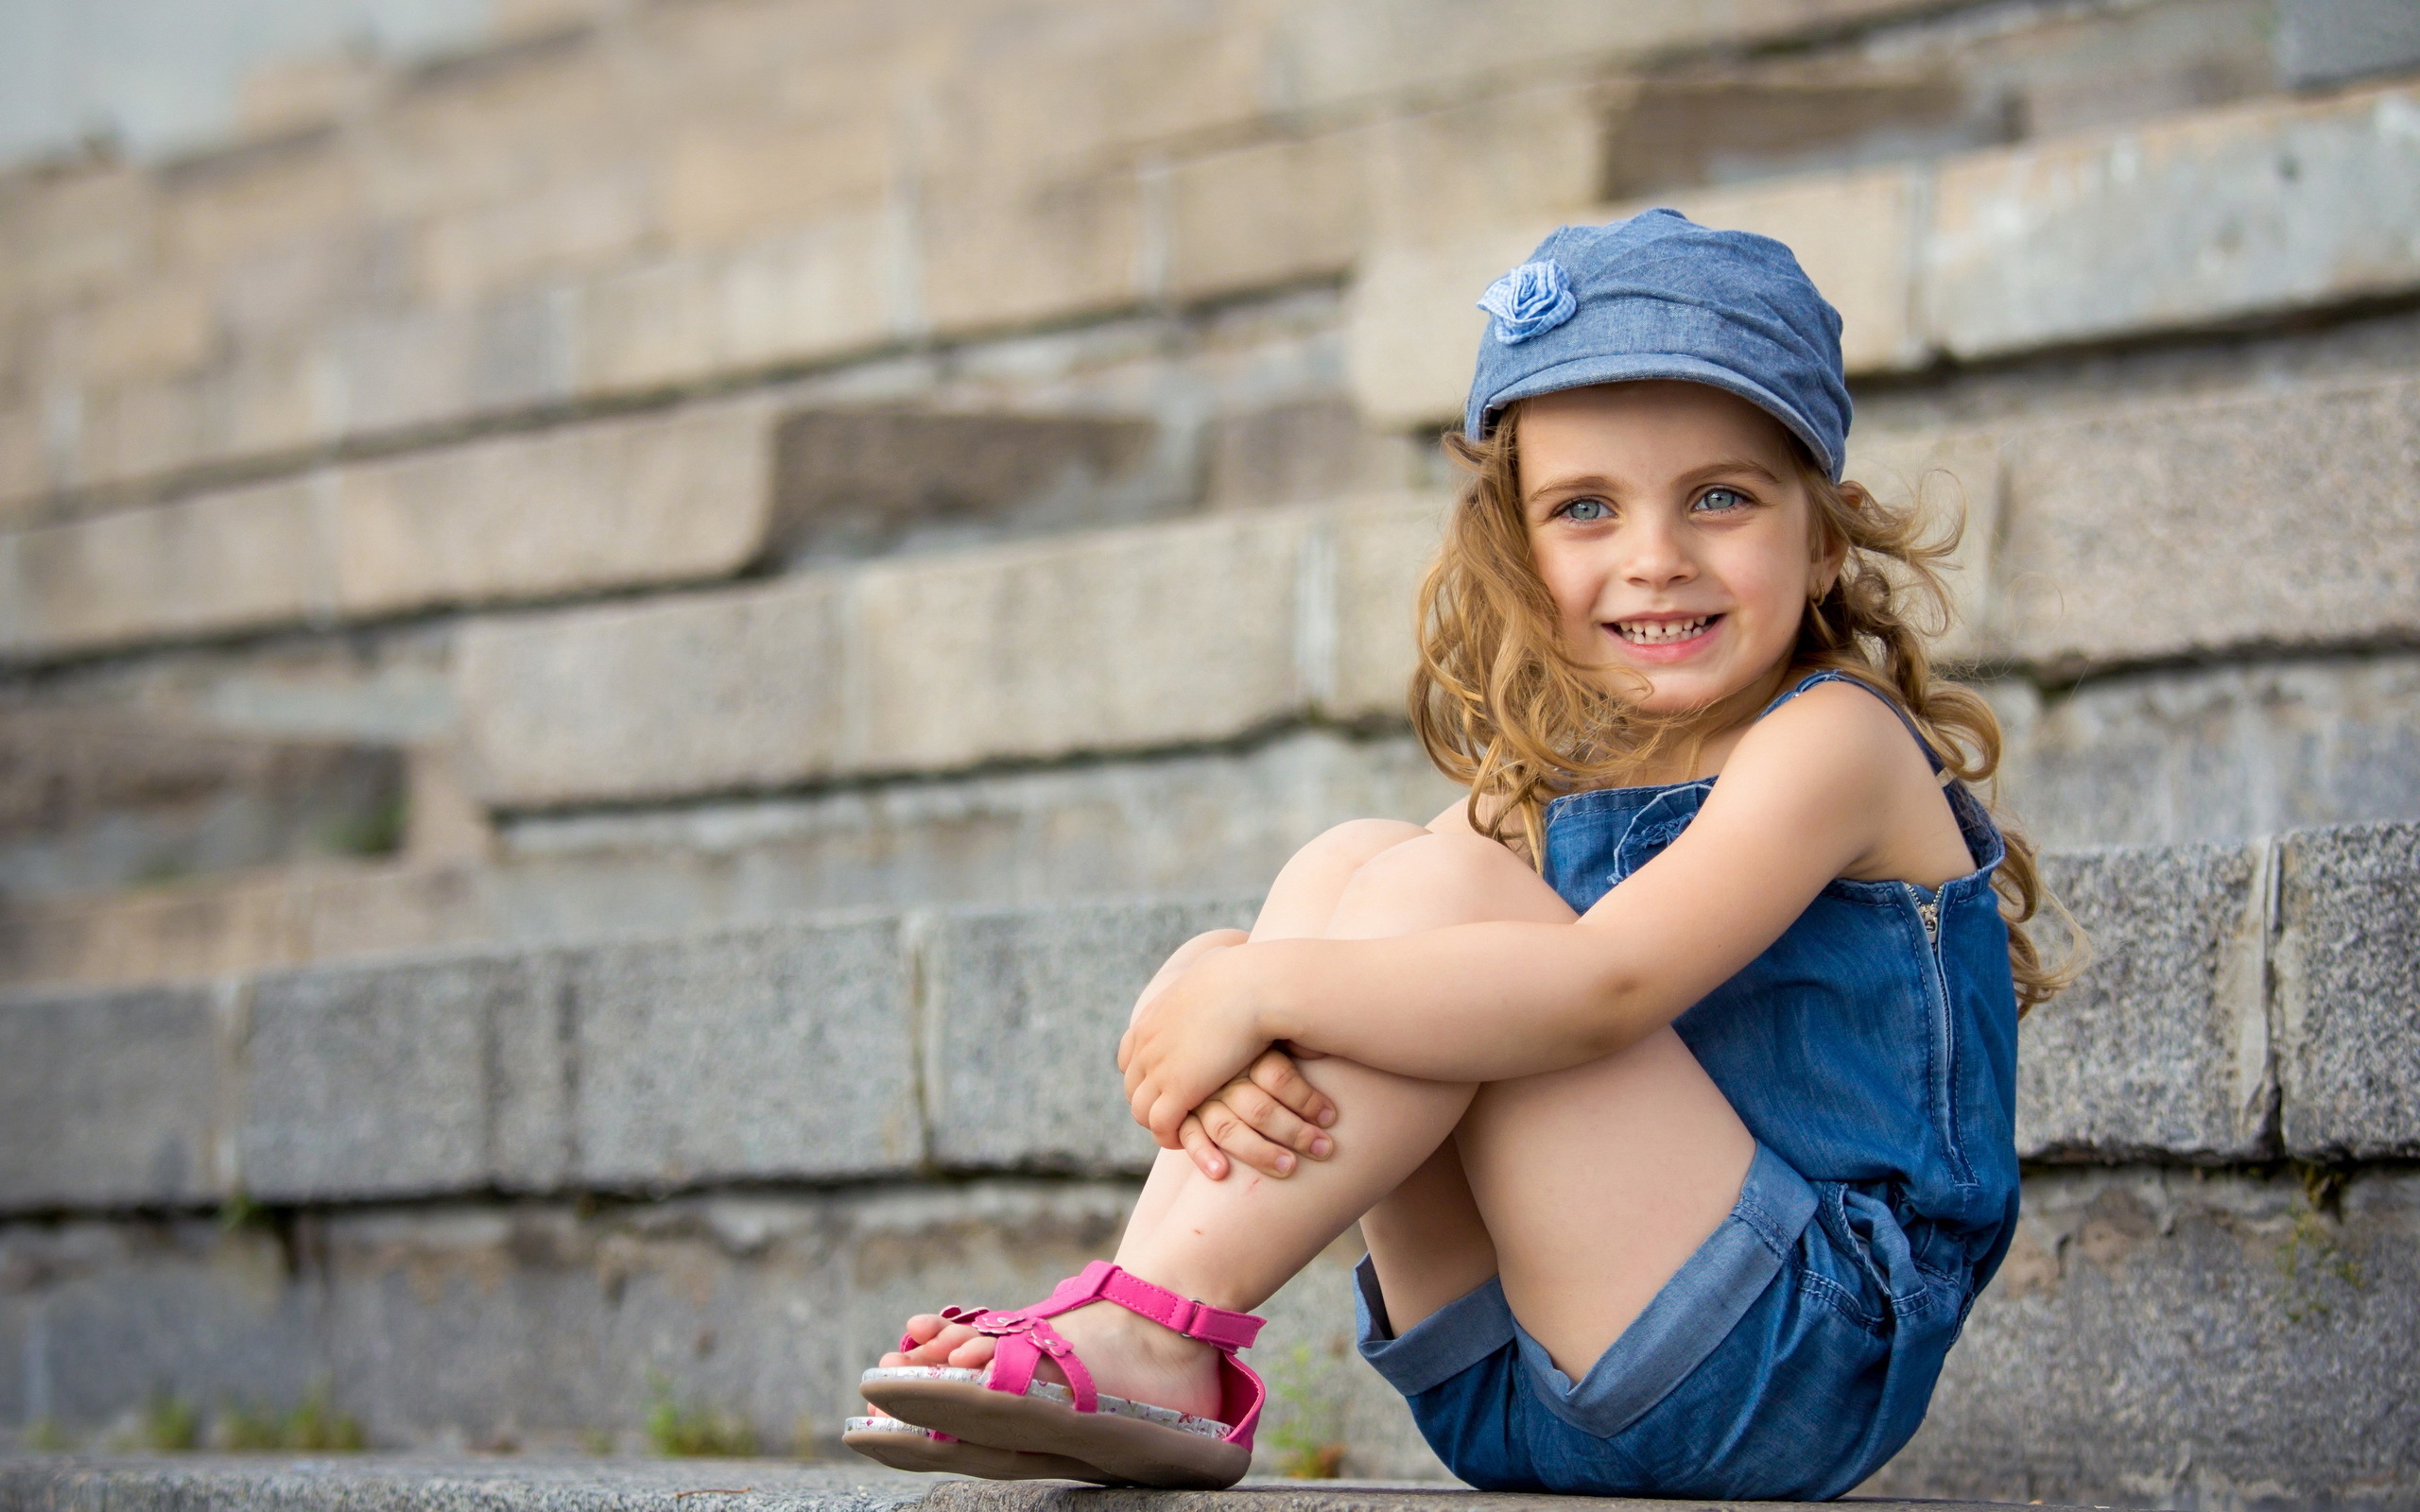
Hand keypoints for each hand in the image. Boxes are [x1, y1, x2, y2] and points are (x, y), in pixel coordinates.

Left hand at [1118, 942, 1278, 1147]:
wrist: (1254, 987)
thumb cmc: (1248, 974)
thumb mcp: (1216, 967)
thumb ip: (1211, 972)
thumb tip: (1226, 956)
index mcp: (1152, 1016)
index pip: (1129, 1054)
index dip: (1143, 1073)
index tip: (1162, 1083)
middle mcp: (1147, 1042)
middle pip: (1132, 1086)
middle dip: (1148, 1103)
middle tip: (1172, 1116)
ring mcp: (1158, 1067)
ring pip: (1141, 1110)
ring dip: (1158, 1125)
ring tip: (1180, 1133)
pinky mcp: (1176, 1091)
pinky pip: (1161, 1126)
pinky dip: (1169, 1137)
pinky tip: (1186, 1140)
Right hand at [1178, 1048, 1337, 1179]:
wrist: (1195, 1034)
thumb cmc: (1252, 1038)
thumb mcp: (1274, 1033)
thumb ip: (1296, 1041)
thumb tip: (1321, 1052)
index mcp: (1247, 1051)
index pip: (1277, 1077)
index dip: (1306, 1099)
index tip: (1331, 1117)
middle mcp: (1222, 1076)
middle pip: (1259, 1108)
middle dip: (1294, 1132)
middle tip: (1324, 1149)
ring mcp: (1199, 1098)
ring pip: (1228, 1129)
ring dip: (1259, 1152)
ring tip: (1290, 1168)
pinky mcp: (1181, 1115)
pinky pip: (1190, 1136)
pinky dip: (1204, 1154)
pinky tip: (1222, 1173)